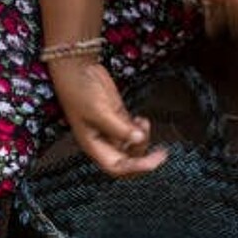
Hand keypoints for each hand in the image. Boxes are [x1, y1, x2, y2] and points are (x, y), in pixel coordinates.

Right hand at [49, 58, 167, 176]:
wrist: (76, 67)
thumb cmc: (79, 91)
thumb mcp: (99, 111)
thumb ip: (119, 128)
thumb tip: (139, 139)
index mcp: (94, 146)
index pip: (117, 167)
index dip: (135, 169)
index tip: (153, 163)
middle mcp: (103, 141)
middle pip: (127, 161)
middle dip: (144, 158)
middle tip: (161, 152)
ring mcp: (112, 129)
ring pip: (133, 146)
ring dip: (143, 139)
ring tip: (143, 123)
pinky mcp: (118, 117)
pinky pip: (133, 131)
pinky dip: (141, 129)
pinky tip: (141, 119)